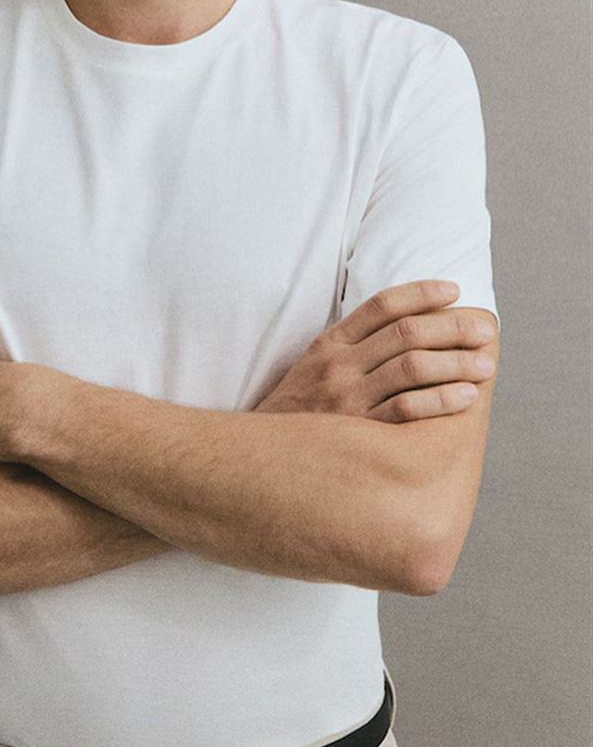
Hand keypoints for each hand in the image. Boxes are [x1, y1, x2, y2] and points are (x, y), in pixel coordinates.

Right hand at [252, 280, 496, 422]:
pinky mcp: (357, 431)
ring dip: (456, 363)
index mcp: (330, 343)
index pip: (382, 305)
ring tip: (485, 364)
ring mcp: (347, 397)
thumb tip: (405, 330)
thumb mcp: (313, 367)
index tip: (454, 290)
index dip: (422, 293)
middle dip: (453, 327)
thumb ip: (350, 347)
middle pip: (406, 333)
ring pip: (412, 367)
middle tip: (484, 330)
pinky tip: (466, 397)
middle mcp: (339, 365)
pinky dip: (441, 400)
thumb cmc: (297, 411)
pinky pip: (406, 410)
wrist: (259, 456)